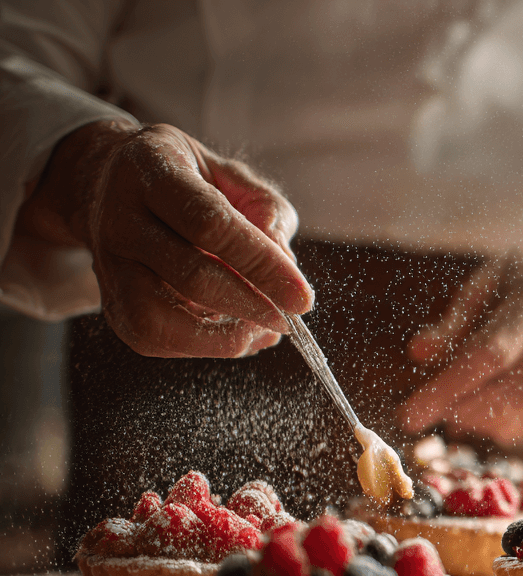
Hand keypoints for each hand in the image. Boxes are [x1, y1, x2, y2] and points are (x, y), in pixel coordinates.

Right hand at [16, 120, 311, 356]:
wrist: (109, 184)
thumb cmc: (187, 180)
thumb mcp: (230, 173)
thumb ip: (266, 208)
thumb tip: (284, 261)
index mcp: (153, 171)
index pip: (210, 223)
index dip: (262, 264)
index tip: (302, 297)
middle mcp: (121, 218)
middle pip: (189, 275)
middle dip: (251, 306)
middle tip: (289, 321)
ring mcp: (109, 264)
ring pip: (158, 320)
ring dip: (221, 338)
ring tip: (261, 330)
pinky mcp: (111, 302)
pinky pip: (152, 338)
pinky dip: (201, 346)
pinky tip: (234, 333)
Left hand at [399, 223, 522, 444]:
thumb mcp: (491, 277)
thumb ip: (455, 318)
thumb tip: (418, 355)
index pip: (490, 355)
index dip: (447, 388)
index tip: (410, 414)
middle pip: (514, 393)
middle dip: (464, 411)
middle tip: (429, 409)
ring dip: (484, 423)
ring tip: (454, 411)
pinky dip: (504, 428)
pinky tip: (481, 417)